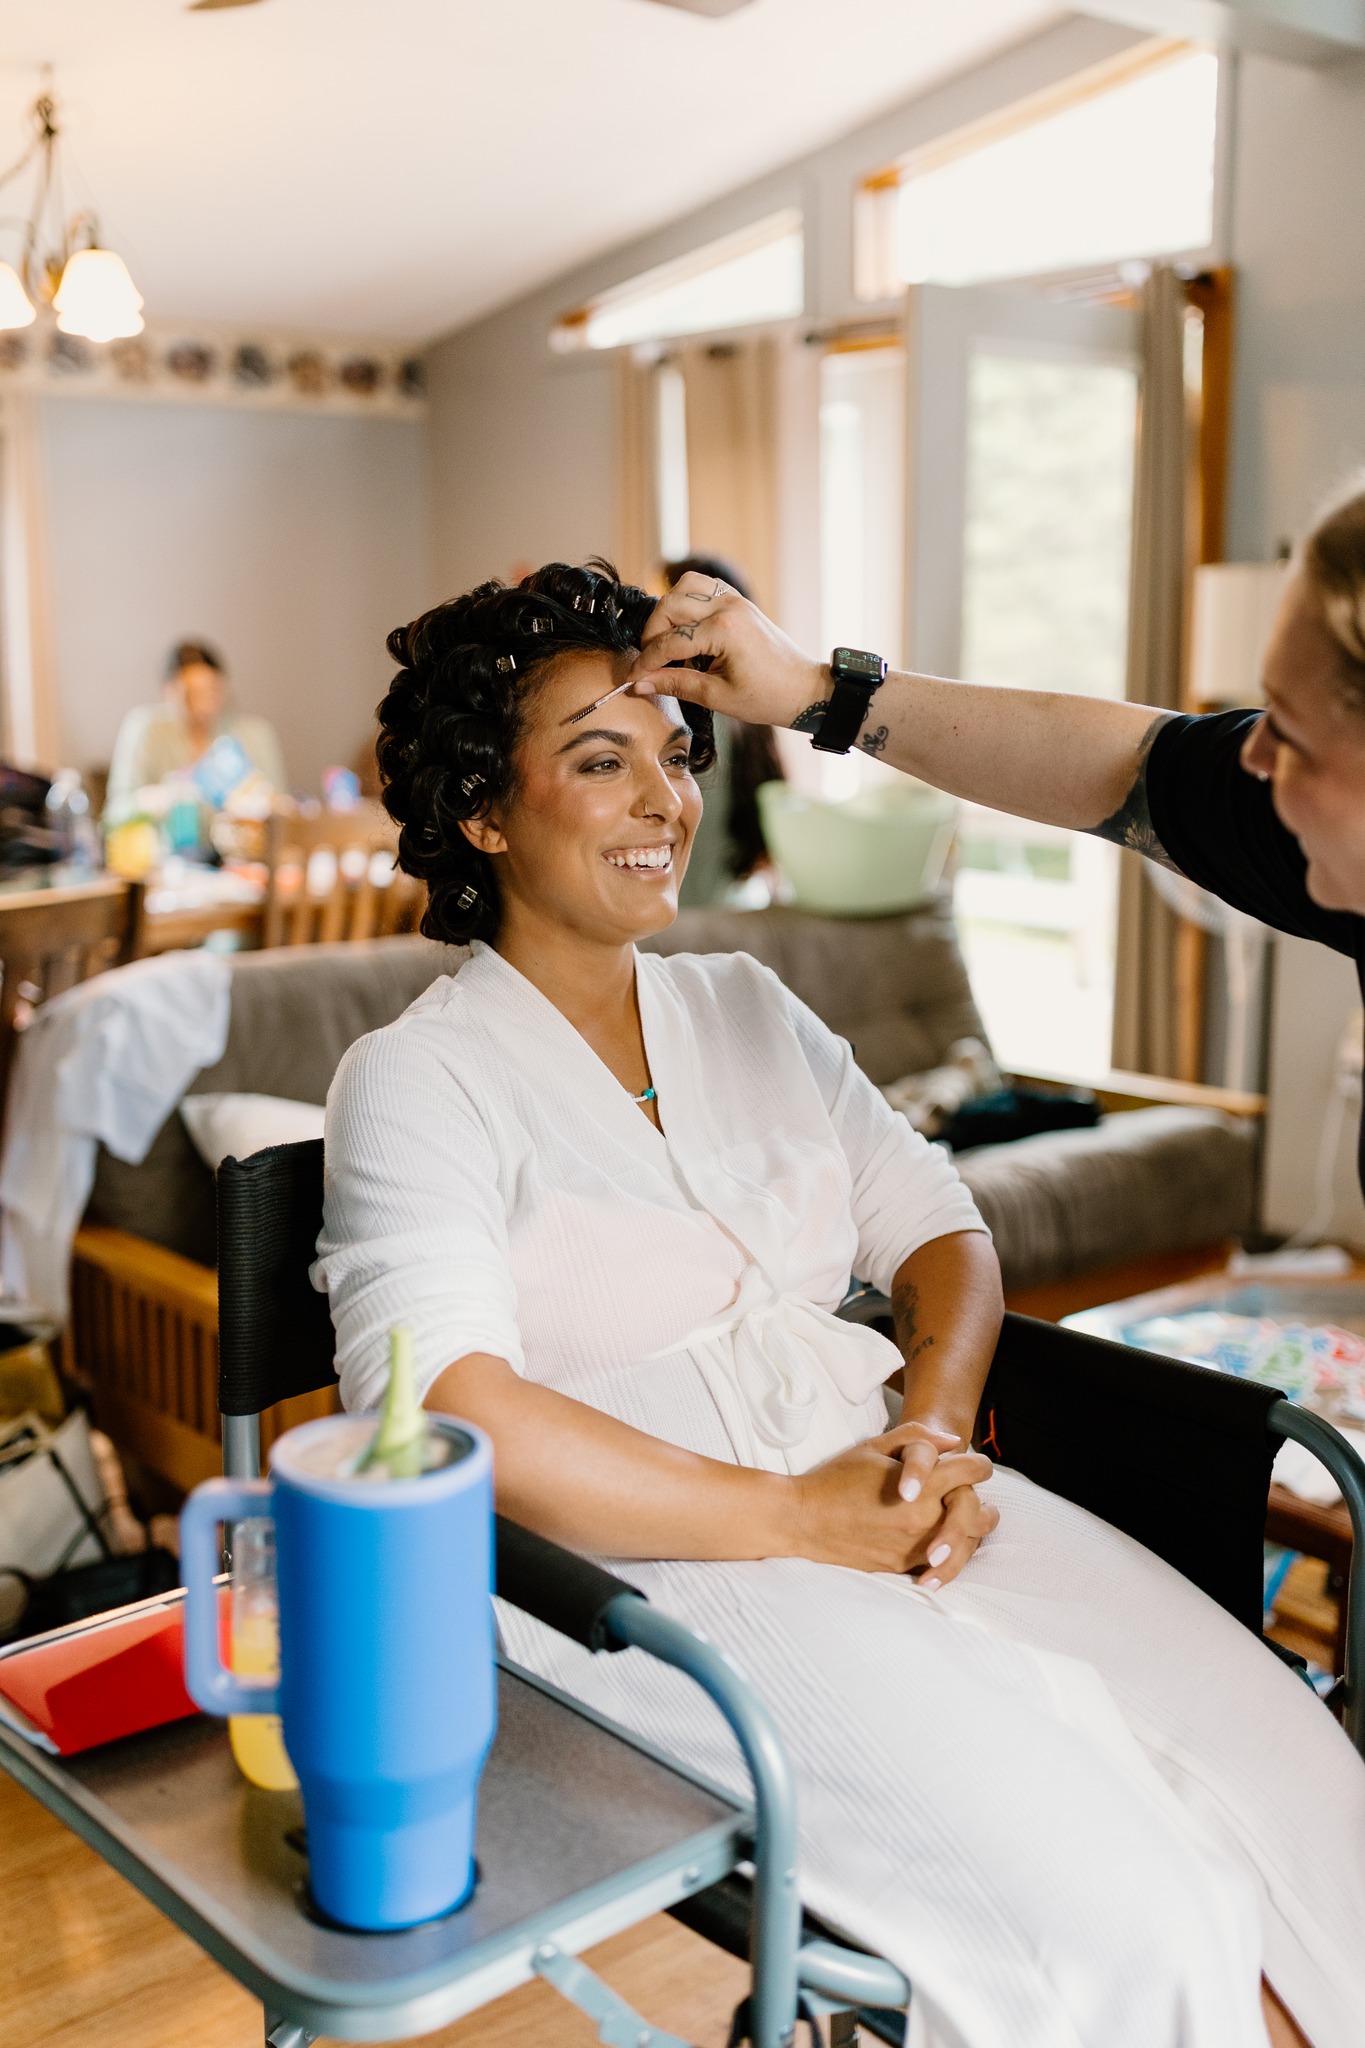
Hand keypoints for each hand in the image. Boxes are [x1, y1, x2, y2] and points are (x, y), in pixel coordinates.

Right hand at [627, 572, 824, 729]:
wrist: (803, 689)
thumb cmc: (767, 697)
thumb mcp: (718, 697)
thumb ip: (676, 685)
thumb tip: (641, 683)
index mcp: (724, 631)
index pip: (669, 642)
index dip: (646, 662)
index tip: (632, 679)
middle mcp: (728, 607)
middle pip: (669, 606)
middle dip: (652, 634)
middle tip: (650, 662)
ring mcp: (734, 600)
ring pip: (683, 587)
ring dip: (667, 611)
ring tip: (665, 641)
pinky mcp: (738, 601)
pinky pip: (702, 587)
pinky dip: (685, 601)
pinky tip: (683, 628)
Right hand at [786, 1423, 994, 1576]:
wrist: (803, 1520)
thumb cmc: (836, 1478)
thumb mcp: (874, 1446)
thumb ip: (917, 1436)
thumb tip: (954, 1442)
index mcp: (922, 1485)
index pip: (971, 1472)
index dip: (979, 1464)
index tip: (978, 1466)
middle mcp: (924, 1517)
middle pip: (979, 1514)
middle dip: (988, 1507)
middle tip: (990, 1505)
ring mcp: (915, 1546)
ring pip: (966, 1545)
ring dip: (973, 1535)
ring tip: (976, 1528)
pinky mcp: (902, 1565)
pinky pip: (940, 1564)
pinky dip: (950, 1556)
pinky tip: (949, 1549)